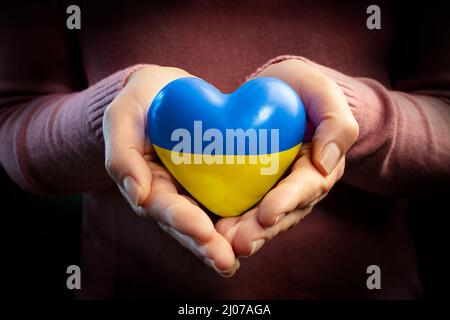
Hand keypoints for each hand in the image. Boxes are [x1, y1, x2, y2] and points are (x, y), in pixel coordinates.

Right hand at [103, 65, 239, 275]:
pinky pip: (228, 202)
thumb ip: (122, 155)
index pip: (164, 207)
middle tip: (226, 261)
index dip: (182, 221)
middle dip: (205, 245)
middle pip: (188, 225)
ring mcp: (194, 190)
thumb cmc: (141, 100)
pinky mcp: (216, 181)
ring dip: (224, 242)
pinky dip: (241, 217)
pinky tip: (260, 229)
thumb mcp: (122, 117)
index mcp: (148, 182)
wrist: (167, 90)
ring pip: (209, 222)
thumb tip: (136, 196)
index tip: (203, 233)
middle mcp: (172, 194)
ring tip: (241, 257)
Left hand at [216, 59, 358, 256]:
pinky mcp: (254, 190)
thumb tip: (326, 164)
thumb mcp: (322, 93)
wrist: (276, 90)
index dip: (287, 201)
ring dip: (246, 233)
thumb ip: (335, 123)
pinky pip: (246, 209)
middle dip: (263, 229)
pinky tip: (214, 232)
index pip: (307, 187)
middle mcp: (300, 185)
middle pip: (284, 212)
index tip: (267, 213)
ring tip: (224, 242)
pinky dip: (232, 221)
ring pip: (265, 219)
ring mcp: (276, 190)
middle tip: (241, 242)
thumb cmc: (301, 89)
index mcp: (320, 165)